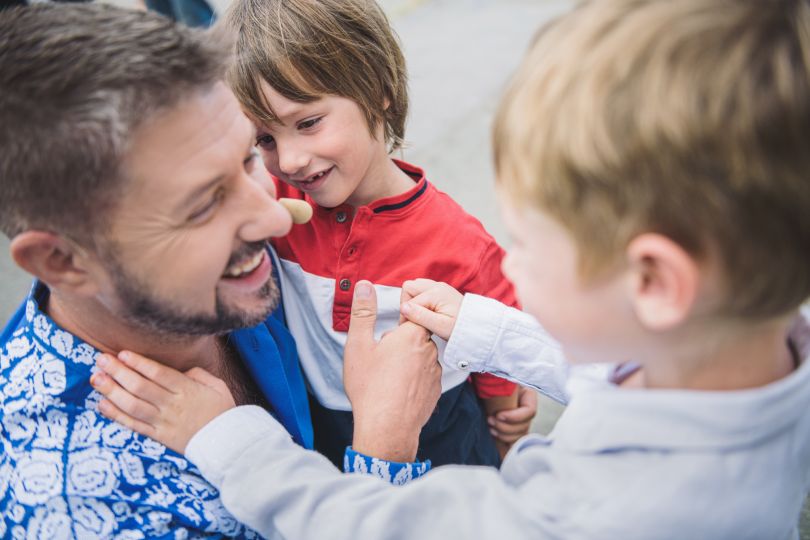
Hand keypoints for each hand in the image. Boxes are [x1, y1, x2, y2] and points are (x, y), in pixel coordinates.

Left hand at [90, 351, 235, 453]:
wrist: (228, 443)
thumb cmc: (222, 410)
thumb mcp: (217, 385)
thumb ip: (196, 373)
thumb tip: (178, 369)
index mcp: (187, 390)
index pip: (158, 373)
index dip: (138, 363)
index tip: (122, 353)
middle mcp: (172, 405)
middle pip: (140, 387)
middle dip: (118, 372)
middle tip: (101, 360)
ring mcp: (163, 422)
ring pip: (132, 405)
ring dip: (112, 391)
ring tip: (96, 379)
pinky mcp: (158, 436)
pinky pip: (134, 425)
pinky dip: (116, 415)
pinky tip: (102, 404)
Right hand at [344, 280, 441, 461]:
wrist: (387, 429)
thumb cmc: (370, 386)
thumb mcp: (359, 345)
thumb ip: (364, 312)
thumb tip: (365, 285)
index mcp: (413, 335)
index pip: (412, 315)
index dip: (398, 320)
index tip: (386, 332)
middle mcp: (430, 351)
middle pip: (415, 337)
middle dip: (400, 343)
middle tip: (380, 359)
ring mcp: (436, 372)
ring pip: (421, 358)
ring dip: (407, 362)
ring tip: (387, 377)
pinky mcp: (436, 391)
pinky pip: (424, 377)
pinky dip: (412, 380)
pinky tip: (397, 390)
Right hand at [398, 279, 463, 339]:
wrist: (477, 326)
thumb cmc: (460, 329)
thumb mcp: (440, 326)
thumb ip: (421, 316)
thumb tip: (403, 307)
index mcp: (436, 293)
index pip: (409, 302)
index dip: (406, 317)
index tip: (410, 330)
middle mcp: (436, 286)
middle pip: (409, 287)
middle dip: (406, 303)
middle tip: (413, 320)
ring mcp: (439, 286)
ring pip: (415, 287)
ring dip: (413, 300)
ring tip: (419, 317)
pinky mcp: (440, 290)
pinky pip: (422, 290)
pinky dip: (420, 299)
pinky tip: (426, 313)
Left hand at [487, 387, 537, 454]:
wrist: (484, 387)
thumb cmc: (492, 382)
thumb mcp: (500, 382)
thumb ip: (504, 387)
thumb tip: (504, 392)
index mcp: (528, 396)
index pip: (530, 412)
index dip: (515, 417)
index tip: (498, 415)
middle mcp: (527, 409)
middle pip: (524, 426)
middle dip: (505, 427)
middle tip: (489, 420)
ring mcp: (522, 421)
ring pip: (519, 436)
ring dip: (503, 435)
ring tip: (490, 427)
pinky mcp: (514, 430)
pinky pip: (514, 441)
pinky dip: (504, 441)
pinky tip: (494, 434)